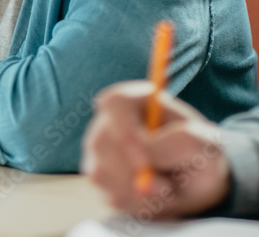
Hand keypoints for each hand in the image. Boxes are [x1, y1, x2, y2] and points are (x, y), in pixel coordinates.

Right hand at [82, 81, 230, 218]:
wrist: (195, 182)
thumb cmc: (200, 154)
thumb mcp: (208, 144)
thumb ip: (183, 142)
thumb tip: (144, 159)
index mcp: (134, 101)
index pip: (114, 103)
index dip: (124, 131)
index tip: (144, 162)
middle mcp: (108, 122)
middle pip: (103, 144)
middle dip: (135, 172)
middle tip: (166, 186)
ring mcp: (98, 151)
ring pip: (102, 173)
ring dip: (139, 190)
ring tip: (165, 187)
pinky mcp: (98, 178)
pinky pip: (110, 195)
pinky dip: (138, 204)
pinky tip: (154, 197)